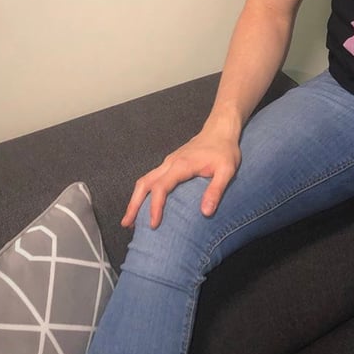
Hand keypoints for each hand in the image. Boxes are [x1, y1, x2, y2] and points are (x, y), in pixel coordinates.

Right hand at [121, 131, 241, 229]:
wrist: (221, 129)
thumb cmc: (225, 150)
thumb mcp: (227, 170)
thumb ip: (216, 190)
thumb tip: (206, 212)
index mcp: (181, 165)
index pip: (161, 187)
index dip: (155, 206)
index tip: (154, 224)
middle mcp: (170, 163)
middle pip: (144, 183)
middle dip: (134, 204)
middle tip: (127, 223)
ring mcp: (168, 162)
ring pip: (145, 180)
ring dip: (135, 198)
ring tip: (130, 219)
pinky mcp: (170, 163)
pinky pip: (152, 178)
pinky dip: (144, 192)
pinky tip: (146, 204)